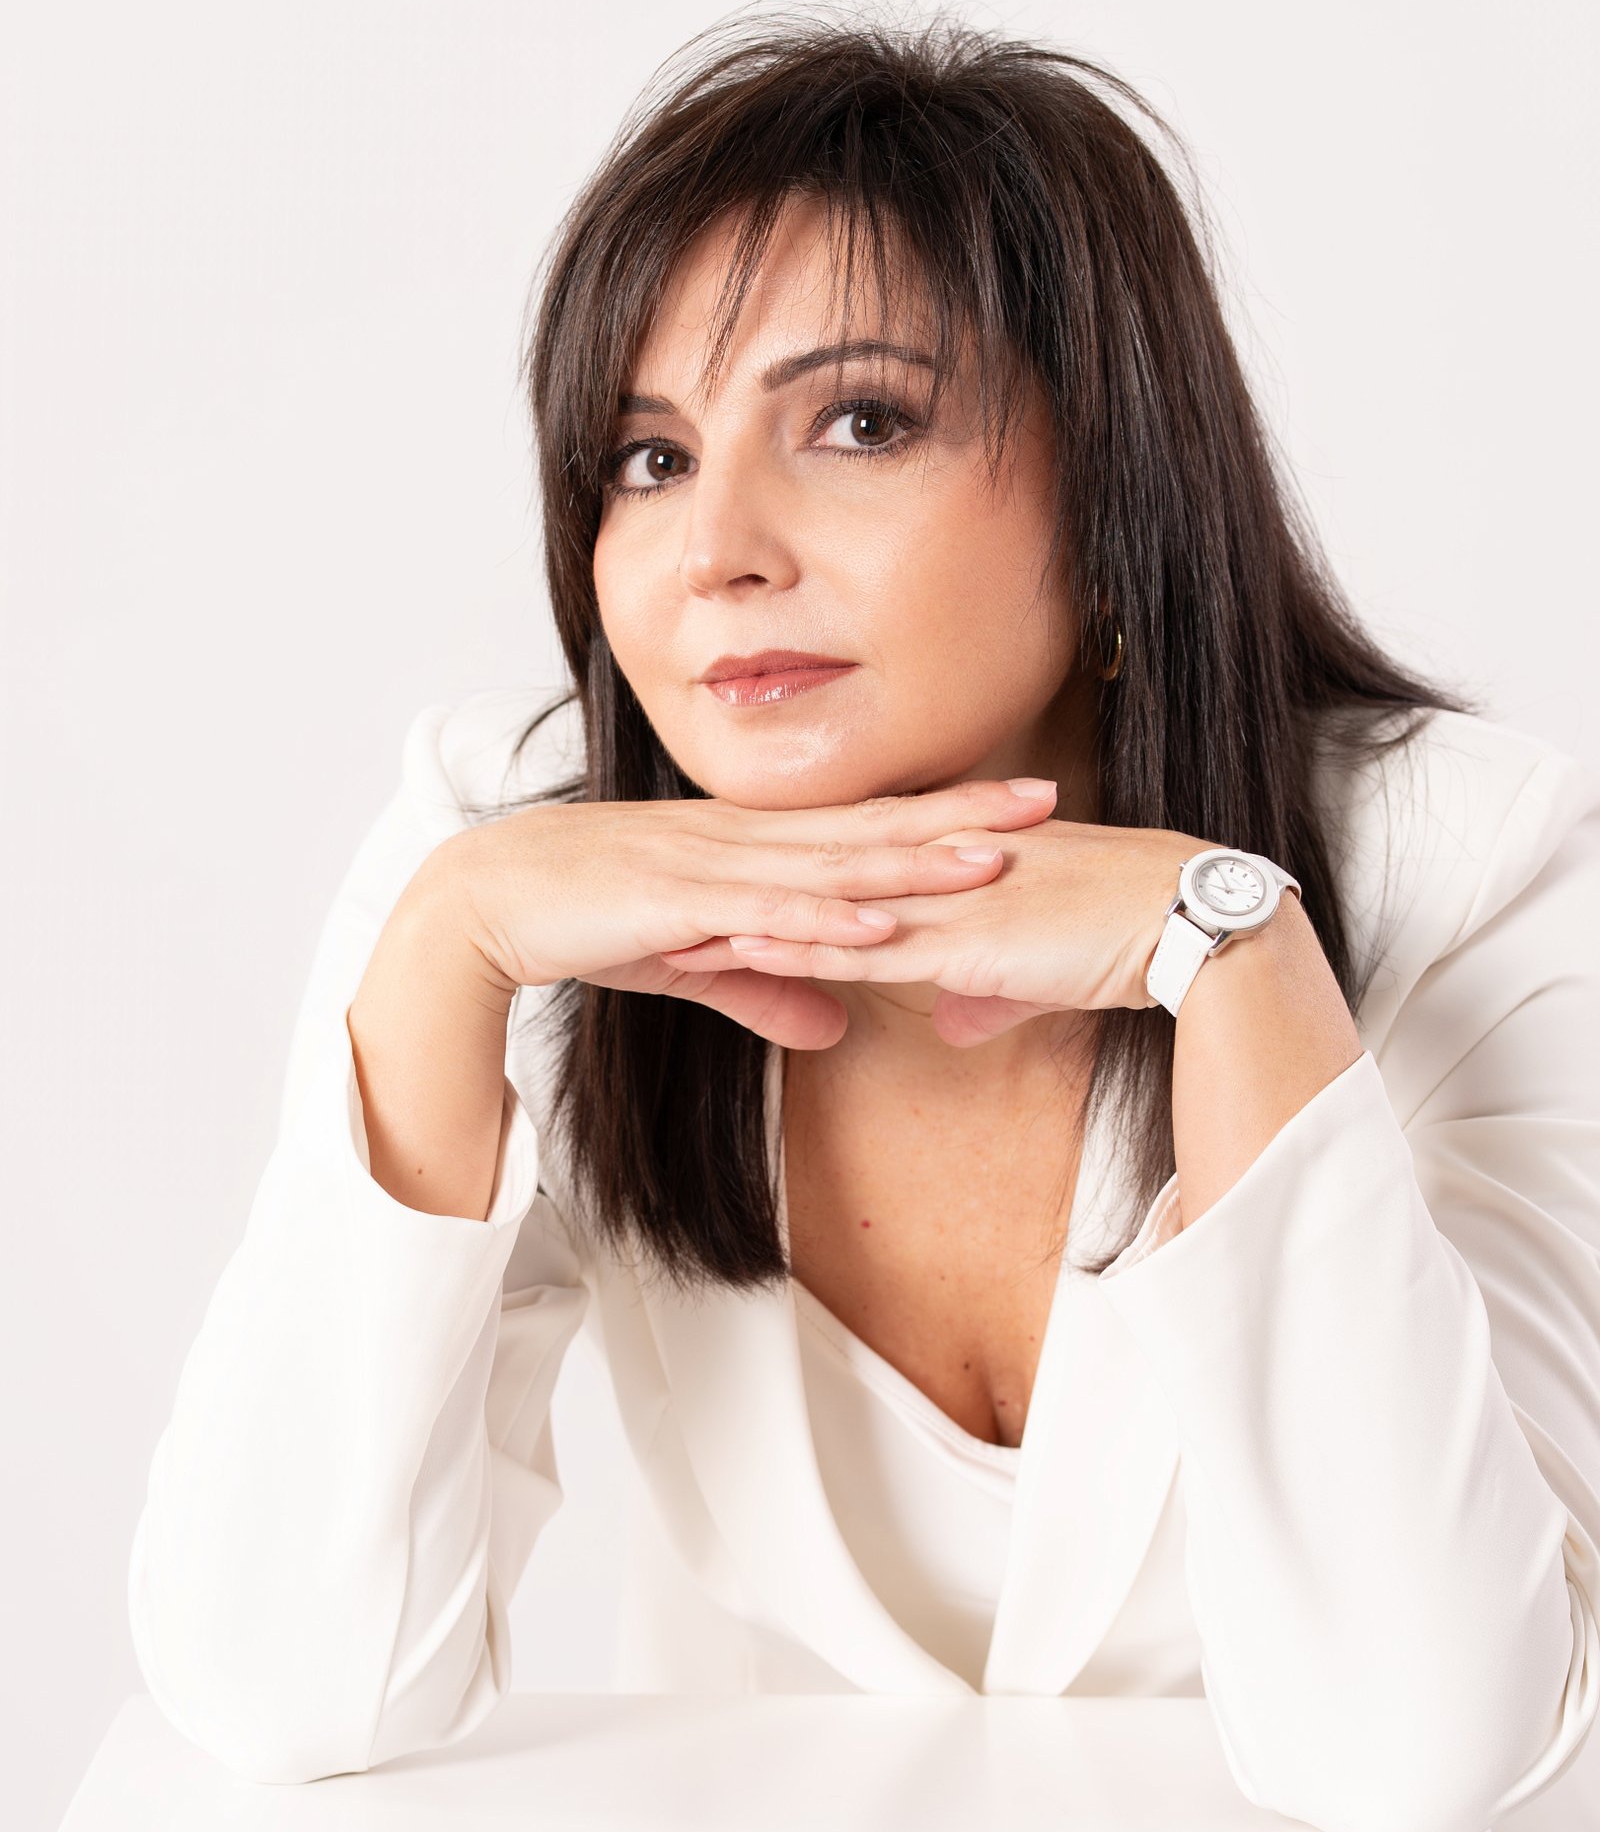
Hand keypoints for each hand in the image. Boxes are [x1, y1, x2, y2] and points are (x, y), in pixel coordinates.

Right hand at [440, 777, 1065, 1050]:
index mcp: (752, 846)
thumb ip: (768, 989)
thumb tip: (839, 1030)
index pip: (866, 826)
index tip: (1022, 805)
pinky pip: (760, 911)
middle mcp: (743, 841)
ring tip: (986, 862)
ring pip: (829, 865)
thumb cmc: (589, 918)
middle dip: (960, 817)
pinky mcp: (673, 901)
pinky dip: (819, 918)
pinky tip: (874, 924)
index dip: (946, 814)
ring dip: (909, 865)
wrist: (489, 898)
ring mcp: (710, 865)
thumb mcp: (693, 962)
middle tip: (1046, 801)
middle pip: (870, 829)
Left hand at [656, 814, 1196, 1046]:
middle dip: (736, 889)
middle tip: (664, 896)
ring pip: (818, 909)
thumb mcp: (1045, 970)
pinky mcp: (955, 939)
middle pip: (812, 877)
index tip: (719, 888)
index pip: (846, 868)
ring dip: (742, 922)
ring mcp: (940, 900)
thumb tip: (957, 1017)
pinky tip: (740, 957)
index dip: (781, 877)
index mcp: (954, 866)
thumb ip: (991, 988)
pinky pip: (856, 947)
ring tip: (668, 931)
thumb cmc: (1129, 938)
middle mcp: (935, 871)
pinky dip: (793, 951)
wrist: (1185, 924)